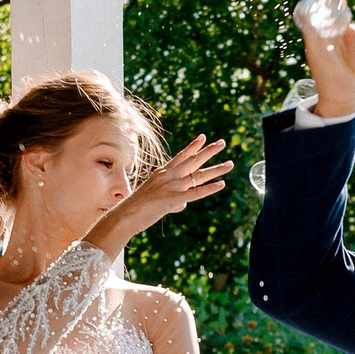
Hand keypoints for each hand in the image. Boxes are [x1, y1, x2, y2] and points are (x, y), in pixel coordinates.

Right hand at [87, 137, 234, 253]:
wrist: (124, 216)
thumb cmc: (137, 209)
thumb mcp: (156, 198)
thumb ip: (173, 198)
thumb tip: (183, 203)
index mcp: (162, 173)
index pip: (181, 156)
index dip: (193, 147)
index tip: (203, 137)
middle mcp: (168, 176)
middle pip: (193, 161)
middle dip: (209, 151)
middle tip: (222, 143)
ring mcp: (171, 187)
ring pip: (198, 176)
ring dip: (216, 169)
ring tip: (230, 164)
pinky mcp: (173, 200)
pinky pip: (195, 193)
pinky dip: (209, 189)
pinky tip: (221, 184)